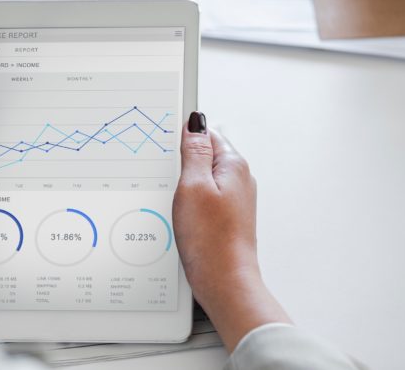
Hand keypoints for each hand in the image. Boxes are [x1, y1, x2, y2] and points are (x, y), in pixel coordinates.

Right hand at [173, 112, 290, 350]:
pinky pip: (203, 198)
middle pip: (204, 155)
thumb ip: (194, 152)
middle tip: (167, 178)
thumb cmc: (211, 240)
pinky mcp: (225, 217)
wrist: (224, 282)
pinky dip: (189, 201)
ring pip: (202, 178)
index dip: (184, 135)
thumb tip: (195, 123)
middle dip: (182, 162)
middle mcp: (238, 180)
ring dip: (184, 184)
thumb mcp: (193, 187)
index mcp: (233, 165)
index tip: (166, 145)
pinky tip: (179, 214)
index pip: (207, 133)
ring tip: (173, 200)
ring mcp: (233, 199)